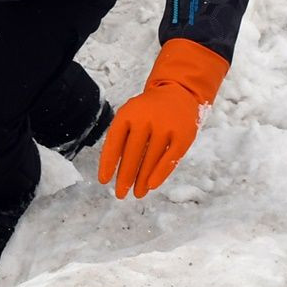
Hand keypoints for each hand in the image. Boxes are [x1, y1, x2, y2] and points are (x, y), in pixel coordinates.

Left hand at [97, 39, 228, 198]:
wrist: (178, 92)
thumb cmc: (148, 110)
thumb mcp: (131, 114)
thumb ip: (122, 136)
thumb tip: (112, 169)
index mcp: (128, 112)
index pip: (114, 141)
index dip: (108, 162)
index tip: (103, 180)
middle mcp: (146, 118)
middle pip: (132, 153)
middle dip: (124, 176)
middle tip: (119, 194)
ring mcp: (165, 126)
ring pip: (150, 158)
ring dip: (141, 179)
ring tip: (136, 194)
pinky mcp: (183, 136)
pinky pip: (170, 158)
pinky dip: (160, 174)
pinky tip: (151, 185)